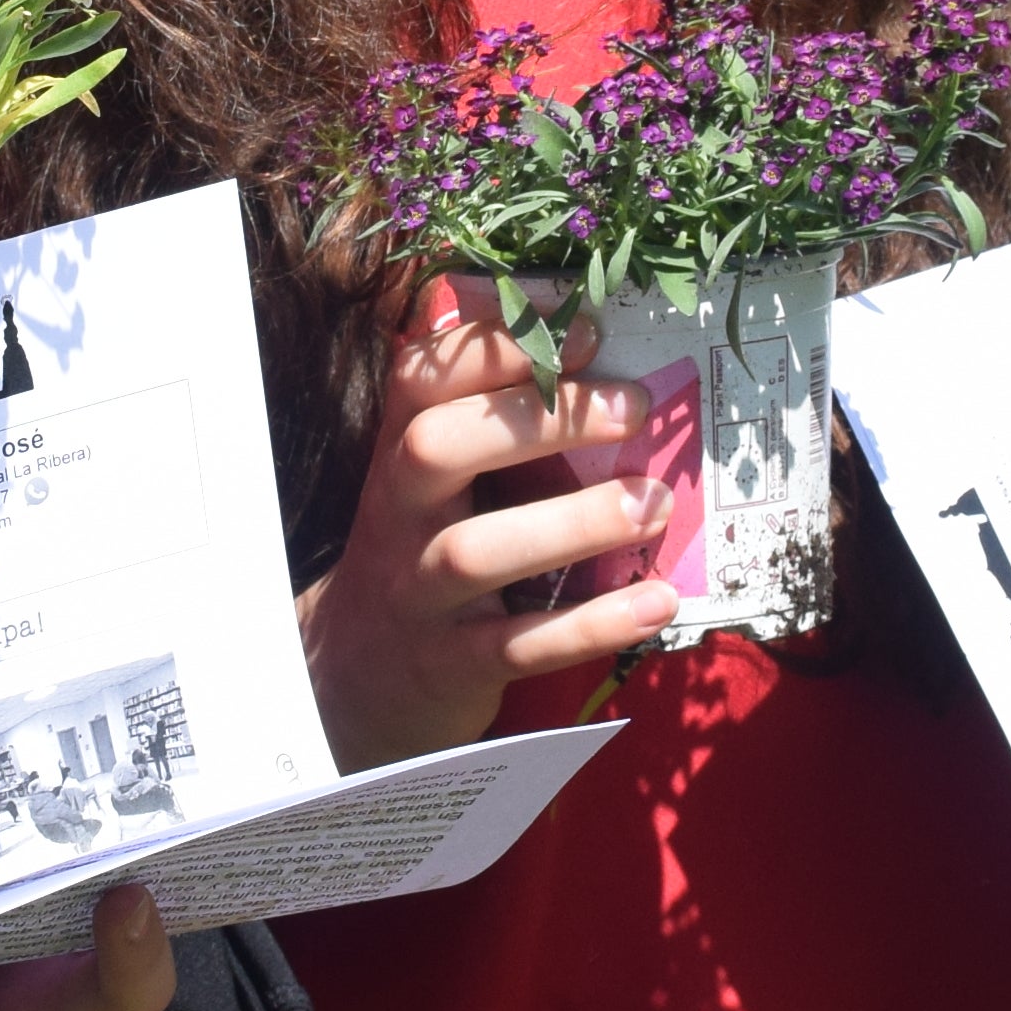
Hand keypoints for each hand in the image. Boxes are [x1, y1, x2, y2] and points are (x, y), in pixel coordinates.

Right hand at [298, 281, 683, 768]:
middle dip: (537, 419)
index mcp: (398, 457)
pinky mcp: (451, 665)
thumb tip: (589, 344)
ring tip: (656, 502)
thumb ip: (490, 422)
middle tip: (635, 407)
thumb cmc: (423, 554)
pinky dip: (590, 624)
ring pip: (477, 551)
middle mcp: (398, 515)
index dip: (497, 345)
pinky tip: (657, 602)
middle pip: (438, 448)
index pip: (422, 379)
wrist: (353, 681)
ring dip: (571, 522)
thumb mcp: (434, 485)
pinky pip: (519, 644)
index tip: (583, 329)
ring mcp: (419, 592)